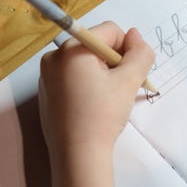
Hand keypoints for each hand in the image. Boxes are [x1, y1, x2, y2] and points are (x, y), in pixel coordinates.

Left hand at [38, 22, 154, 168]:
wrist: (78, 155)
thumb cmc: (102, 115)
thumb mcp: (129, 81)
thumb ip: (140, 53)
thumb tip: (136, 35)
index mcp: (71, 48)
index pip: (109, 31)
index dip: (127, 49)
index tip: (130, 73)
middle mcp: (54, 57)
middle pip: (95, 46)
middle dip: (114, 63)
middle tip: (121, 88)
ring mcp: (46, 76)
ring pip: (85, 63)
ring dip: (102, 75)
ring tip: (108, 100)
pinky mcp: (46, 94)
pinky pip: (73, 78)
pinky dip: (88, 86)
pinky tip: (93, 107)